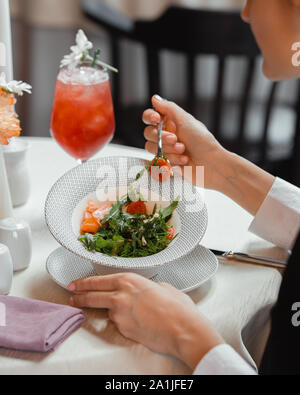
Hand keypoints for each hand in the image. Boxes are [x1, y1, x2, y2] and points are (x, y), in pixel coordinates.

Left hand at [69, 273, 223, 369]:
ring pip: (107, 311)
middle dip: (80, 296)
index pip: (98, 281)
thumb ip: (149, 287)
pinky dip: (122, 322)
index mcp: (129, 281)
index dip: (84, 283)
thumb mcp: (163, 288)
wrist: (182, 329)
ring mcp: (120, 315)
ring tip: (119, 312)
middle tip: (72, 296)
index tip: (75, 284)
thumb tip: (149, 291)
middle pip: (93, 296)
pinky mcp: (123, 329)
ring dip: (108, 311)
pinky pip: (119, 323)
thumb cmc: (177, 308)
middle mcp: (120, 296)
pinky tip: (135, 322)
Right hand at [143, 95, 274, 214]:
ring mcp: (166, 149)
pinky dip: (172, 160)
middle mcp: (167, 134)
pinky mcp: (167, 163)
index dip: (150, 117)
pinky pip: (158, 161)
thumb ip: (168, 108)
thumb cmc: (202, 141)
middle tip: (176, 139)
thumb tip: (154, 98)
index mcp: (171, 122)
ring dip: (168, 150)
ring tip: (183, 151)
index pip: (150, 117)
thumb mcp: (186, 120)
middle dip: (162, 137)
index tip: (157, 120)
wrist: (211, 164)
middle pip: (148, 133)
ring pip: (152, 148)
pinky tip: (184, 160)